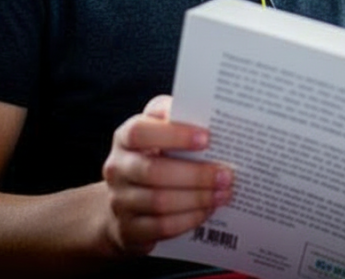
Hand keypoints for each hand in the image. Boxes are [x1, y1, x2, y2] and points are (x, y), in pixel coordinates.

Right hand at [100, 95, 232, 255]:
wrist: (126, 203)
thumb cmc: (153, 157)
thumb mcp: (159, 132)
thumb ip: (177, 119)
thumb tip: (211, 115)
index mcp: (125, 138)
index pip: (140, 132)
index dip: (174, 135)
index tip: (206, 138)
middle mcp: (118, 168)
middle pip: (153, 172)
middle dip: (196, 174)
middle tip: (226, 174)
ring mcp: (119, 201)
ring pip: (159, 202)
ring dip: (197, 198)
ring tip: (224, 193)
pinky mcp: (129, 229)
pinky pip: (162, 227)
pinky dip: (189, 219)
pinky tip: (208, 210)